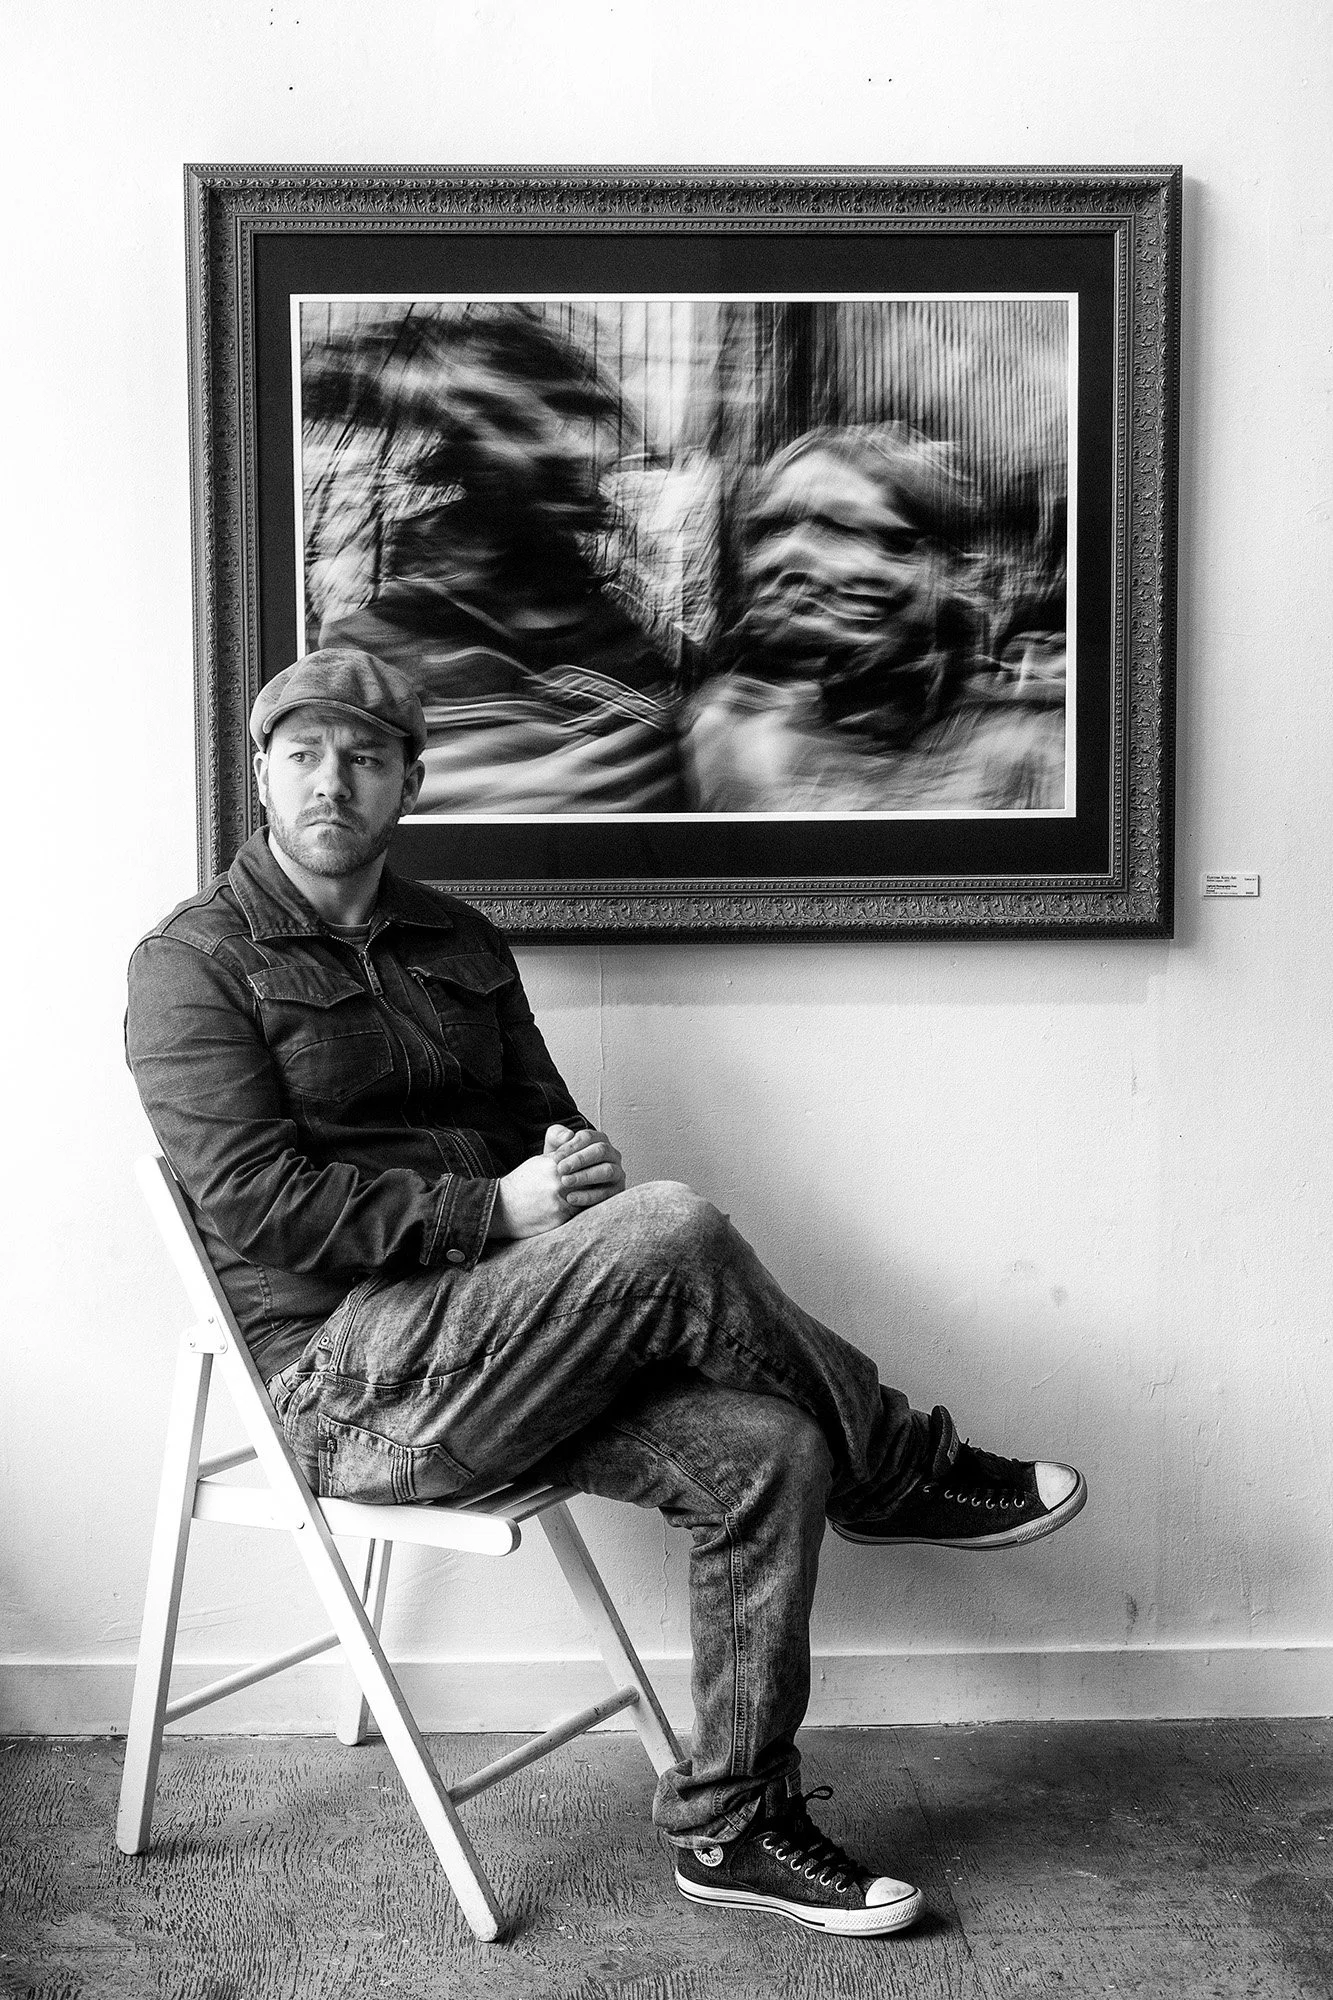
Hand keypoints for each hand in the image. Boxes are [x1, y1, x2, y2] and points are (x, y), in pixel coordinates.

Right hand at [487, 1126, 623, 1239]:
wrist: (501, 1208)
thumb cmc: (522, 1183)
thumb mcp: (540, 1161)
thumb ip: (561, 1152)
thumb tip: (577, 1143)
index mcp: (555, 1164)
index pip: (584, 1160)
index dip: (593, 1163)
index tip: (600, 1164)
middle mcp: (559, 1182)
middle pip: (590, 1178)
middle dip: (598, 1179)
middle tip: (606, 1180)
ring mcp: (560, 1201)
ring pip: (589, 1196)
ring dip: (595, 1195)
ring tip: (601, 1193)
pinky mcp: (560, 1219)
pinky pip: (581, 1213)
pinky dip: (586, 1209)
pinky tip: (588, 1208)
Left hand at [549, 1124, 625, 1210]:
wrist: (563, 1188)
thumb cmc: (562, 1164)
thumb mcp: (555, 1147)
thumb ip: (556, 1135)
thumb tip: (568, 1135)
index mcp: (598, 1140)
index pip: (588, 1138)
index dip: (571, 1147)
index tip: (556, 1158)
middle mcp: (612, 1154)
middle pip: (600, 1151)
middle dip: (579, 1160)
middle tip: (561, 1169)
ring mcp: (617, 1173)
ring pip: (607, 1171)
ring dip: (585, 1176)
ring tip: (566, 1181)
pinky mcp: (617, 1191)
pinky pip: (607, 1194)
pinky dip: (588, 1197)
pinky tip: (571, 1198)